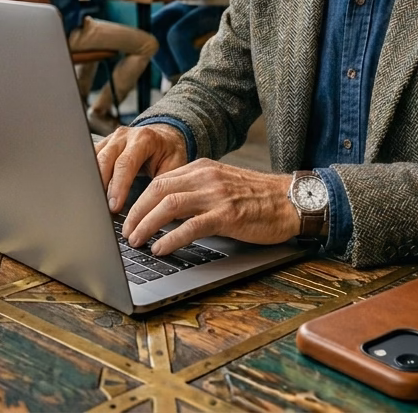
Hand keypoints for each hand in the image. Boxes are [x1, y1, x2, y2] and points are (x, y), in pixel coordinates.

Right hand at [96, 124, 187, 211]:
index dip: (119, 186)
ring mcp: (111, 139)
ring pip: (94, 159)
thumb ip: (162, 184)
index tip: (114, 206)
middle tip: (102, 208)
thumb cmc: (169, 154)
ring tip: (95, 202)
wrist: (164, 138)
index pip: (126, 163)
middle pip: (105, 160)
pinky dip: (90, 176)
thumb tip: (152, 208)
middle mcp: (124, 136)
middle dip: (101, 186)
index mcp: (144, 138)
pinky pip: (90, 160)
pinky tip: (92, 192)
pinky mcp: (102, 145)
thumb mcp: (174, 166)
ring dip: (93, 181)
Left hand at [121, 159, 297, 255]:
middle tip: (125, 232)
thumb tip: (166, 211)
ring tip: (136, 241)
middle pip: (157, 190)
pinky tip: (160, 248)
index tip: (127, 216)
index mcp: (202, 168)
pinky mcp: (228, 215)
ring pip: (169, 205)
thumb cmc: (258, 198)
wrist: (292, 201)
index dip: (138, 199)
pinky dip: (170, 238)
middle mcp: (206, 177)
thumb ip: (196, 191)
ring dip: (147, 225)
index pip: (160, 180)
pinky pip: (191, 226)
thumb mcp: (222, 185)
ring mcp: (217, 195)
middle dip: (136, 213)